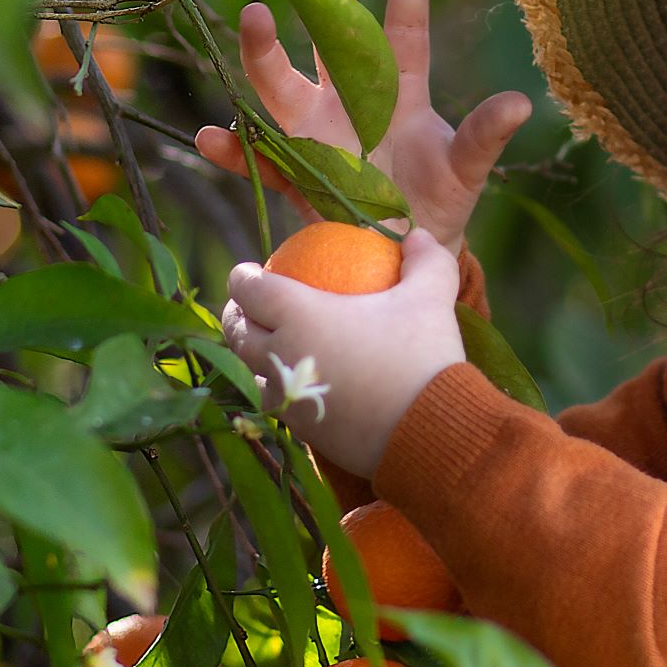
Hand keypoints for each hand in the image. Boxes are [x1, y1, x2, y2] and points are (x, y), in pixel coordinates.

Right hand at [194, 0, 532, 254]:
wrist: (405, 256)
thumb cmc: (440, 204)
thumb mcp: (465, 171)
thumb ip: (484, 136)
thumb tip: (521, 104)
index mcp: (399, 94)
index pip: (405, 36)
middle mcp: (352, 104)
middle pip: (333, 49)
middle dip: (330, 11)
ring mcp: (319, 137)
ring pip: (284, 88)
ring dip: (265, 55)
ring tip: (253, 18)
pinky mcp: (297, 176)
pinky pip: (260, 159)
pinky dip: (234, 150)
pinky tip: (213, 137)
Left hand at [219, 227, 469, 480]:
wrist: (427, 431)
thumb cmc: (422, 356)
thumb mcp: (431, 296)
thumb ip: (424, 258)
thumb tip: (417, 234)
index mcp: (299, 315)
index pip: (250, 289)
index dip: (243, 277)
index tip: (249, 272)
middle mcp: (281, 354)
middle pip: (237, 332)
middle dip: (235, 314)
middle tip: (247, 306)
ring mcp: (287, 396)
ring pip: (250, 372)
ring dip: (251, 355)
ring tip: (266, 346)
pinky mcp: (301, 428)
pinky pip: (276, 403)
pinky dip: (277, 388)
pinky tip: (295, 384)